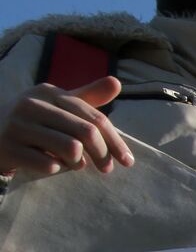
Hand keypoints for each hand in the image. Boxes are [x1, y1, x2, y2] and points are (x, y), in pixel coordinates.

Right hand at [0, 77, 132, 175]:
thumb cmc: (35, 120)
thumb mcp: (59, 105)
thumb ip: (87, 98)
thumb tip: (117, 82)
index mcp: (49, 92)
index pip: (95, 119)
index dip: (115, 142)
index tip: (128, 161)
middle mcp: (33, 105)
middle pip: (87, 134)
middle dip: (102, 155)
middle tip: (106, 169)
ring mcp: (18, 125)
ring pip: (71, 149)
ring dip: (78, 163)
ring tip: (73, 163)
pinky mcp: (9, 147)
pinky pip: (49, 165)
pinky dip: (57, 169)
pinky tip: (51, 164)